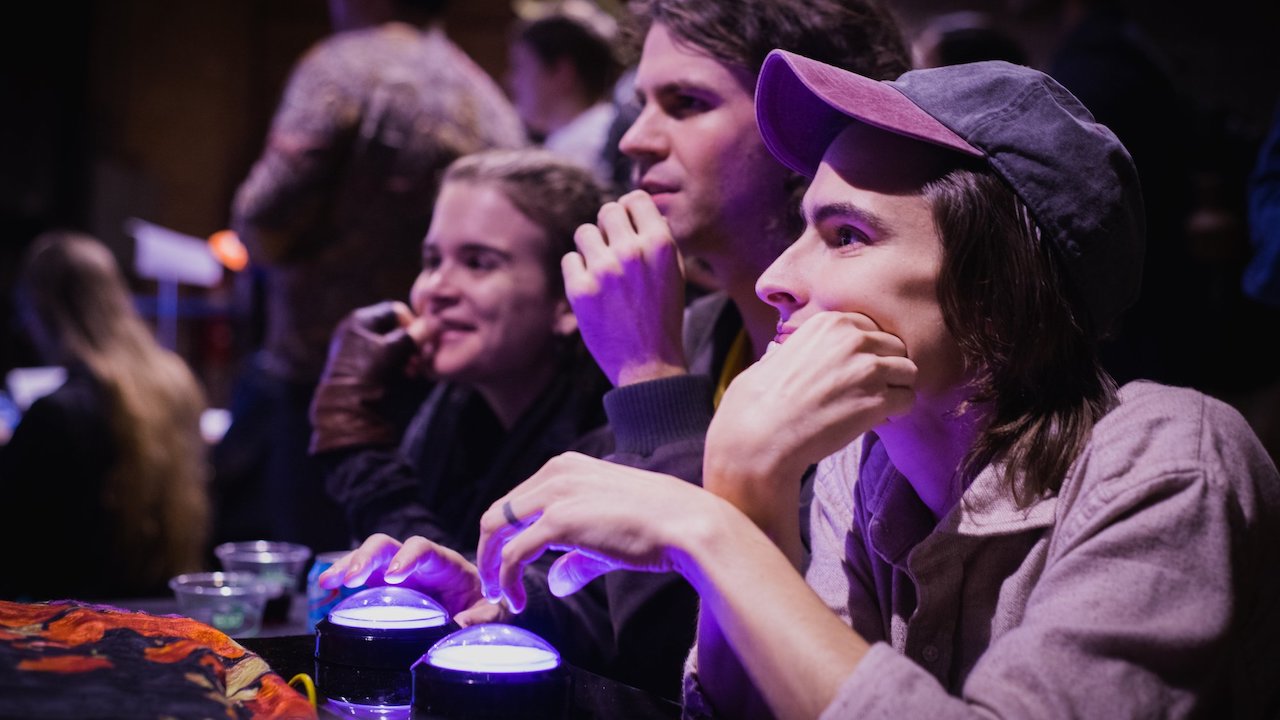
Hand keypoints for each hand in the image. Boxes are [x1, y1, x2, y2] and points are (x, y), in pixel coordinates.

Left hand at [308, 301, 433, 452]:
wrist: (347, 408)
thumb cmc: (370, 374)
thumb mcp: (395, 352)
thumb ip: (415, 335)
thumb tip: (432, 324)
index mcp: (359, 320)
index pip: (395, 310)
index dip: (412, 323)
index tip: (422, 340)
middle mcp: (354, 330)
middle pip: (392, 328)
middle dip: (410, 342)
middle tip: (420, 358)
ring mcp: (353, 348)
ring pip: (389, 344)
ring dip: (405, 354)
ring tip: (413, 370)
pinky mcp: (355, 365)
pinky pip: (380, 357)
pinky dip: (394, 363)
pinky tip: (404, 376)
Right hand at [318, 533, 506, 625]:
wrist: (477, 612)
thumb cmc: (485, 605)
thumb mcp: (494, 612)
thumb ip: (482, 616)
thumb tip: (459, 626)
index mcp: (444, 563)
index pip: (422, 548)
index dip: (406, 557)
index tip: (394, 576)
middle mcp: (414, 563)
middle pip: (386, 545)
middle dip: (367, 557)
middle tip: (352, 578)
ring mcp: (393, 574)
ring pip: (366, 559)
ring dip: (346, 566)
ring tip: (327, 581)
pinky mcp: (380, 589)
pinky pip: (358, 580)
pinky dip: (342, 582)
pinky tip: (327, 591)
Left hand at [475, 452, 715, 612]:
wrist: (686, 523)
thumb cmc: (657, 525)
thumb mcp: (608, 532)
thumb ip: (577, 556)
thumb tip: (557, 582)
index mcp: (566, 466)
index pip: (517, 499)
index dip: (505, 534)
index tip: (506, 562)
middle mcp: (555, 473)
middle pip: (498, 512)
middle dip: (489, 550)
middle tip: (494, 582)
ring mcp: (555, 494)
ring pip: (495, 529)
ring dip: (491, 566)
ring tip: (500, 594)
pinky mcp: (558, 521)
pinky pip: (513, 553)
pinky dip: (506, 579)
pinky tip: (516, 600)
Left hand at [562, 191, 687, 385]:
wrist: (649, 364)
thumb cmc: (664, 316)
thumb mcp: (675, 272)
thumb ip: (658, 238)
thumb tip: (635, 208)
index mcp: (660, 245)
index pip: (634, 198)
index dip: (630, 209)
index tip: (627, 224)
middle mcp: (631, 252)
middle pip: (607, 210)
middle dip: (609, 226)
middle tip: (613, 248)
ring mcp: (603, 270)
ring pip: (584, 232)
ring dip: (592, 247)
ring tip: (603, 271)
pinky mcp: (579, 289)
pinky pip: (570, 259)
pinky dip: (578, 271)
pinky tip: (593, 289)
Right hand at [704, 312, 915, 519]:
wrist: (760, 435)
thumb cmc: (759, 401)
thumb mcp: (777, 356)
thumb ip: (799, 348)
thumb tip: (790, 352)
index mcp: (830, 323)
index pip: (873, 329)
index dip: (868, 352)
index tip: (857, 370)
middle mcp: (853, 338)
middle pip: (896, 347)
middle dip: (887, 369)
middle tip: (868, 390)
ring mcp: (869, 368)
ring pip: (909, 372)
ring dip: (896, 389)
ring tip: (873, 406)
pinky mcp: (878, 400)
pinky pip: (908, 400)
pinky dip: (896, 412)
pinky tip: (873, 420)